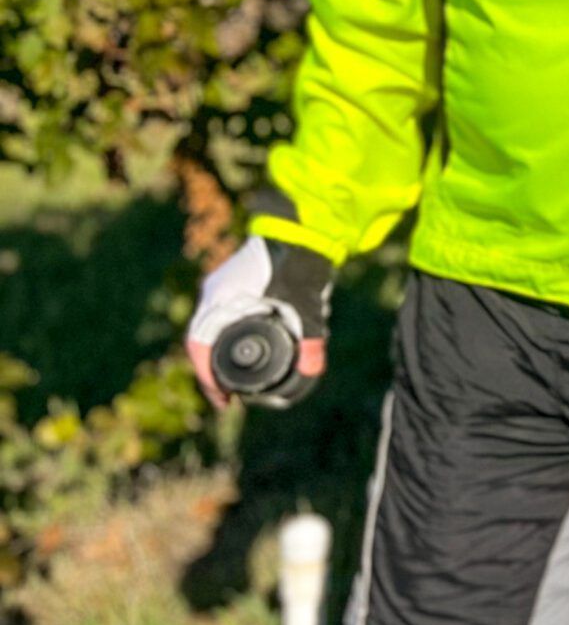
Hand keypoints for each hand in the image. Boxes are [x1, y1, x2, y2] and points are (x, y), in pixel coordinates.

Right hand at [185, 236, 331, 408]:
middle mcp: (215, 294)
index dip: (208, 377)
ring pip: (213, 330)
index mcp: (222, 299)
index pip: (199, 346)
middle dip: (213, 373)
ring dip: (219, 356)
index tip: (222, 400)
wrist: (304, 224)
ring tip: (233, 383)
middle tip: (228, 398)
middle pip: (203, 342)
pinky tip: (241, 352)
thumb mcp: (306, 304)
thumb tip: (312, 371)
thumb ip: (311, 338)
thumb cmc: (300, 260)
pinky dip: (228, 339)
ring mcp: (224, 287)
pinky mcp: (237, 284)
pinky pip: (224, 318)